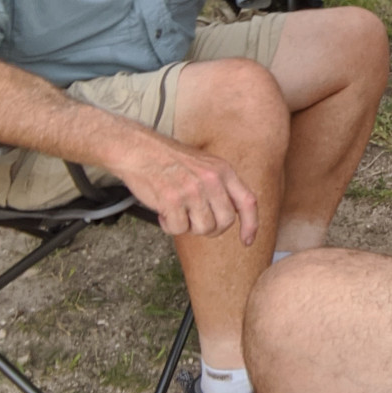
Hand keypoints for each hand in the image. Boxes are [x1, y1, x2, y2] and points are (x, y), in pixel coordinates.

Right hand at [113, 137, 259, 244]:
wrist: (140, 150)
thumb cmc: (170, 160)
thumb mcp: (206, 165)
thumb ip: (220, 186)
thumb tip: (231, 215)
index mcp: (223, 171)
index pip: (247, 202)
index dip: (251, 225)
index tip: (247, 241)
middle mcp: (212, 180)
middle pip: (226, 221)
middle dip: (212, 229)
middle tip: (195, 221)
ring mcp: (193, 190)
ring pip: (204, 229)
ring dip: (189, 226)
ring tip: (177, 211)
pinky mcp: (172, 200)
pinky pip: (179, 229)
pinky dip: (170, 226)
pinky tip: (164, 211)